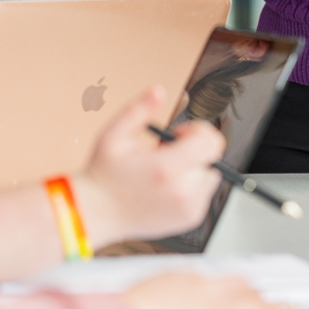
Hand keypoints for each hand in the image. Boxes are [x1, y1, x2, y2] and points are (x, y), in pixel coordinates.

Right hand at [71, 87, 225, 243]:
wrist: (97, 213)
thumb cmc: (104, 174)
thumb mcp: (114, 135)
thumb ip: (139, 109)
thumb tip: (158, 90)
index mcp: (167, 168)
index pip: (211, 143)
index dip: (198, 131)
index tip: (179, 134)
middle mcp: (182, 191)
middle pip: (211, 159)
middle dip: (194, 150)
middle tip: (167, 154)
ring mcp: (188, 208)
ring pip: (209, 177)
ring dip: (194, 170)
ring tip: (165, 173)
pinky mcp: (190, 219)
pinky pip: (203, 195)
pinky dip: (191, 188)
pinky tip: (166, 188)